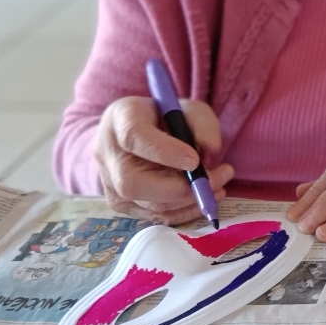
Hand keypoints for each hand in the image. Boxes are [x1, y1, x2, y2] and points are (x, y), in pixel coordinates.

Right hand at [94, 97, 231, 224]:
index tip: (195, 161)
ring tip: (218, 186)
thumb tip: (209, 151)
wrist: (142, 130)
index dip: (164, 152)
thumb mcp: (190, 109)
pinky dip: (183, 211)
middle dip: (179, 188)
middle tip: (215, 180)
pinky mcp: (120, 201)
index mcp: (121, 117)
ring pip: (145, 203)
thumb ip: (202, 124)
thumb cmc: (168, 116)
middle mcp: (107, 151)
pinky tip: (203, 199)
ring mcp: (109, 180)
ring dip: (188, 200)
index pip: (134, 137)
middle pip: (132, 182)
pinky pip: (152, 215)